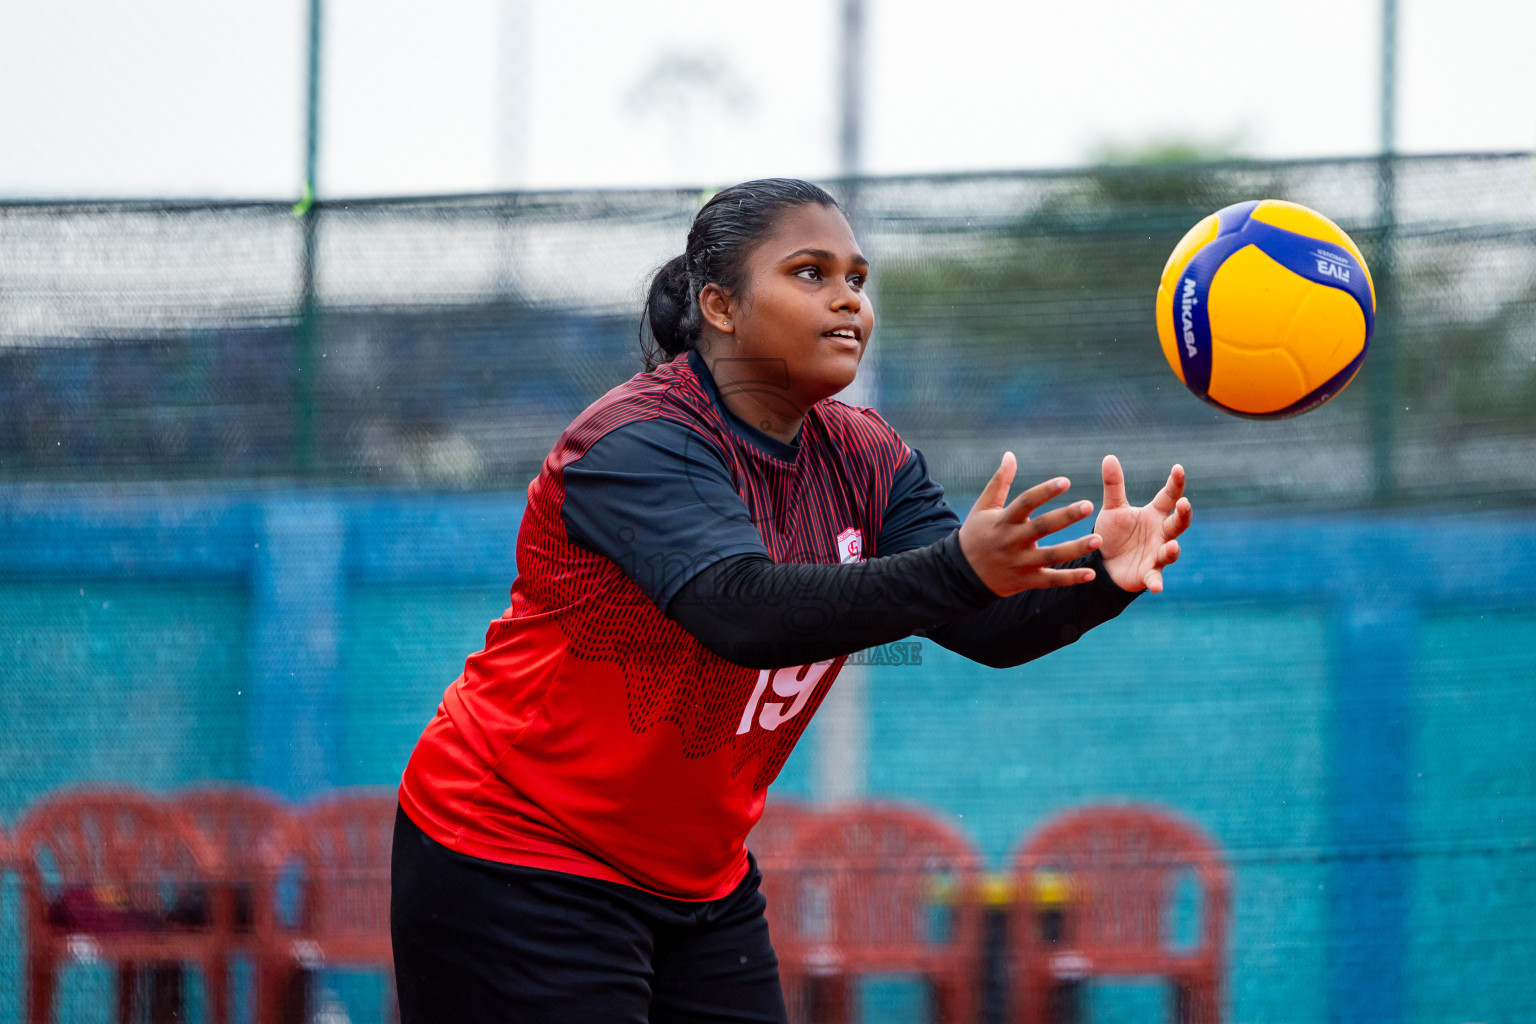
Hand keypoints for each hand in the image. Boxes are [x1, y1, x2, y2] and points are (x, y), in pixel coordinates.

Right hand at [958, 452, 1101, 596]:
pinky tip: (1091, 573)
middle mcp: (1012, 541)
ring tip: (1099, 540)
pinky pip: (1051, 580)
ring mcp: (1020, 563)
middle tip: (1089, 505)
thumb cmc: (975, 534)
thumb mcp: (984, 507)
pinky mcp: (1026, 581)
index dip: (1045, 491)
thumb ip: (1000, 482)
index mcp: (1003, 520)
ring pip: (1051, 556)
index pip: (1026, 502)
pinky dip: (1071, 578)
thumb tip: (1010, 454)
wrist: (961, 574)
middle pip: (1042, 527)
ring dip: (1075, 549)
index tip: (1066, 481)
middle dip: (1066, 516)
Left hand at [1094, 455, 1191, 592]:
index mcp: (1154, 515)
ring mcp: (1157, 555)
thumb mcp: (1112, 509)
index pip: (1169, 496)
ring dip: (1173, 549)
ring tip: (1172, 546)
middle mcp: (1161, 534)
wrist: (1103, 563)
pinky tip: (1157, 587)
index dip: (1175, 483)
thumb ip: (1113, 486)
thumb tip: (1109, 456)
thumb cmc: (1113, 534)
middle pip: (1178, 523)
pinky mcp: (1148, 574)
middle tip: (1183, 504)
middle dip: (1183, 514)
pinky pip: (1155, 578)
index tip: (1178, 469)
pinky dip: (1156, 582)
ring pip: (1171, 551)